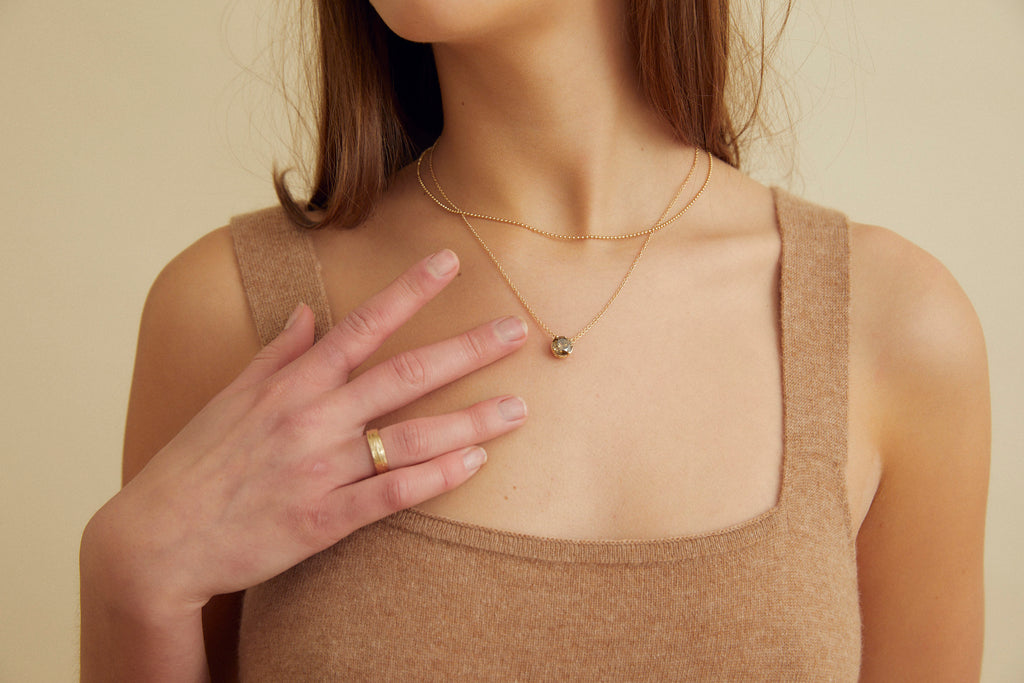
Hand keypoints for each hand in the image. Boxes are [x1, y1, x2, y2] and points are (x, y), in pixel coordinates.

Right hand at [85, 249, 527, 618]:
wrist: (156, 540)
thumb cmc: (195, 463)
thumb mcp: (230, 398)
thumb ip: (275, 354)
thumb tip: (304, 312)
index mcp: (291, 384)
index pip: (361, 325)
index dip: (409, 291)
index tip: (450, 262)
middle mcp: (311, 418)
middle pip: (403, 375)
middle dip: (465, 350)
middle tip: (516, 331)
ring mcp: (320, 470)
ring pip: (410, 437)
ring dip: (470, 421)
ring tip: (518, 408)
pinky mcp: (323, 520)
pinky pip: (391, 495)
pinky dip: (436, 479)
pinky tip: (476, 464)